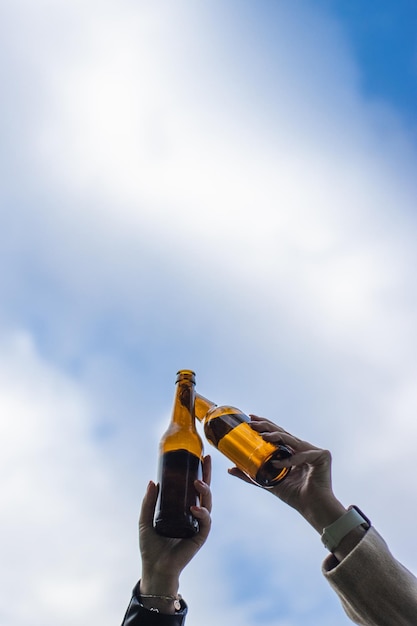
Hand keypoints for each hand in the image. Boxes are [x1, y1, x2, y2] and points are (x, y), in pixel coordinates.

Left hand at [139, 455, 211, 605]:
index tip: (202, 456)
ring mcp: (198, 525)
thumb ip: (148, 502)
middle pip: (204, 491)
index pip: (193, 487)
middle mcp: (193, 514)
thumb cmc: (151, 546)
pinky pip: (206, 522)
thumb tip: (153, 481)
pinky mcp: (200, 536)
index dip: (199, 472)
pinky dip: (202, 513)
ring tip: (197, 482)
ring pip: (208, 503)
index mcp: (182, 508)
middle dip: (207, 474)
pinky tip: (195, 507)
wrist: (154, 568)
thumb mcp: (145, 519)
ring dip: (205, 491)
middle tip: (206, 460)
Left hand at [228, 417, 345, 532]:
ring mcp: (313, 450)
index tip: (250, 419)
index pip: (276, 434)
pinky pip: (302, 455)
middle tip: (251, 421)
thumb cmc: (294, 496)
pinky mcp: (323, 455)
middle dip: (266, 426)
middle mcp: (302, 448)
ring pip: (291, 439)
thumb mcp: (267, 482)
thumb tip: (230, 469)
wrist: (312, 508)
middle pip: (282, 433)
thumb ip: (250, 475)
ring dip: (276, 435)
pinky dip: (289, 460)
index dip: (264, 426)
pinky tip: (277, 464)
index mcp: (292, 452)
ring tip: (263, 435)